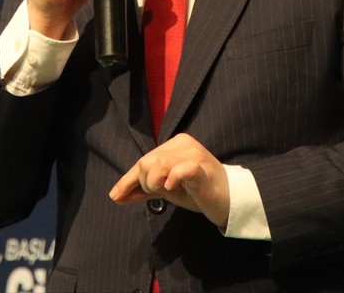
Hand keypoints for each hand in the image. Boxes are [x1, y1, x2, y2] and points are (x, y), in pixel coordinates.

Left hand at [109, 134, 230, 230]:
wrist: (227, 199)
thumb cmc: (195, 191)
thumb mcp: (166, 188)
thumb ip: (143, 189)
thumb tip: (116, 195)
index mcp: (175, 144)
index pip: (144, 159)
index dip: (127, 179)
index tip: (116, 195)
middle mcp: (183, 145)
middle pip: (147, 161)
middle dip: (143, 182)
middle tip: (156, 192)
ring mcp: (194, 155)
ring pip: (158, 163)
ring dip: (154, 182)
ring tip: (165, 190)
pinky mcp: (202, 170)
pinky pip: (181, 169)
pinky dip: (172, 179)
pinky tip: (171, 187)